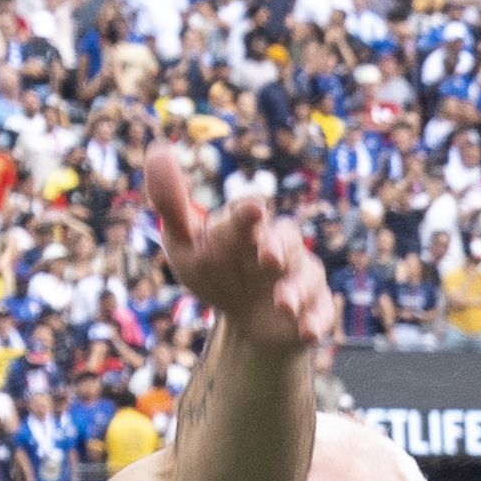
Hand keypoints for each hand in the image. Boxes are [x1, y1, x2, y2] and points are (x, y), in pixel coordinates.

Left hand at [137, 146, 335, 360]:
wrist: (247, 319)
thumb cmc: (215, 271)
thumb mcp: (185, 244)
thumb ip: (171, 204)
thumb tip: (158, 149)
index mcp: (246, 228)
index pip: (247, 215)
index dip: (247, 214)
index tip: (250, 211)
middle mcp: (279, 248)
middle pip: (286, 239)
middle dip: (279, 246)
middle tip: (267, 258)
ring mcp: (299, 279)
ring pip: (307, 277)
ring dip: (295, 290)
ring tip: (282, 305)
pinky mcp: (314, 309)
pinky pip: (322, 312)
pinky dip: (316, 321)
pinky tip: (307, 332)